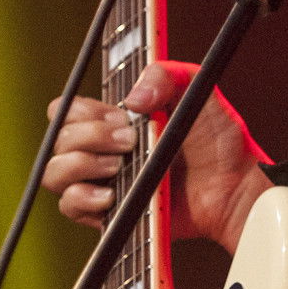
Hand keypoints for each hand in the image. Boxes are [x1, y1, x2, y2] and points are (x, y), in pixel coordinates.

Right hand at [42, 61, 271, 252]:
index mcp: (114, 120)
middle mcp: (102, 150)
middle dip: (90, 137)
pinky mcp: (108, 214)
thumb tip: (132, 101)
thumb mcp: (195, 89)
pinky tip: (112, 195)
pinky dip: (83, 198)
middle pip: (59, 139)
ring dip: (81, 165)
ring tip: (118, 167)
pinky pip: (69, 206)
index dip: (84, 112)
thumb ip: (165, 74)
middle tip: (130, 141)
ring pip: (54, 172)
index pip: (67, 110)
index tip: (120, 116)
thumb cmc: (217, 139)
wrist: (234, 187)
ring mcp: (102, 182)